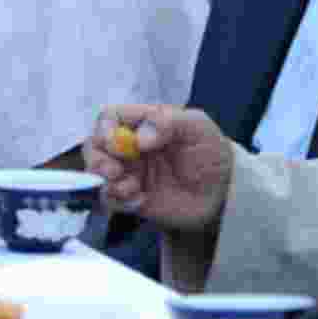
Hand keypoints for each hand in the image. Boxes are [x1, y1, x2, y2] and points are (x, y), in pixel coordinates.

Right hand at [84, 105, 232, 231]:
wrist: (223, 192)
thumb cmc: (212, 152)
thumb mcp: (199, 127)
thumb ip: (170, 122)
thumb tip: (139, 138)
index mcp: (146, 122)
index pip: (110, 116)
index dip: (106, 128)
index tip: (116, 142)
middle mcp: (132, 145)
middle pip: (94, 145)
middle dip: (97, 159)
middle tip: (115, 171)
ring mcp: (130, 171)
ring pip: (96, 174)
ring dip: (107, 183)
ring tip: (131, 188)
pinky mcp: (131, 197)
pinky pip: (109, 200)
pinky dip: (119, 201)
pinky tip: (141, 201)